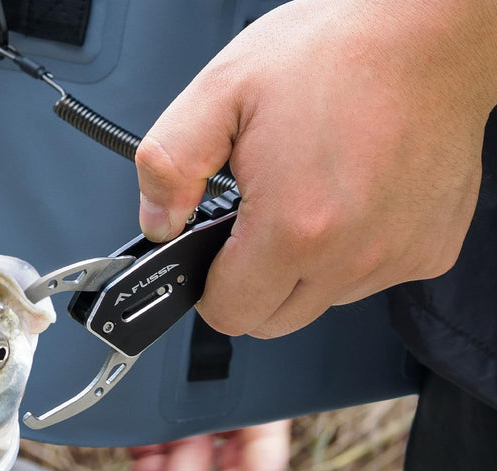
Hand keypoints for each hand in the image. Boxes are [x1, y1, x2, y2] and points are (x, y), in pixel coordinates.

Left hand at [136, 0, 496, 338]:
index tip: (213, 260)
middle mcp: (351, 256)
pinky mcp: (429, 250)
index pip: (231, 315)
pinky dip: (352, 253)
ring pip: (321, 301)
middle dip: (252, 285)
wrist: (435, 27)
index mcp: (295, 228)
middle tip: (257, 224)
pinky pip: (370, 279)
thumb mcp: (223, 92)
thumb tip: (156, 221)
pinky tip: (353, 198)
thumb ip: (170, 165)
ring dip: (304, 269)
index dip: (210, 290)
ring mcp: (396, 258)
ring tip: (311, 197)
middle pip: (274, 321)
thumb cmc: (341, 51)